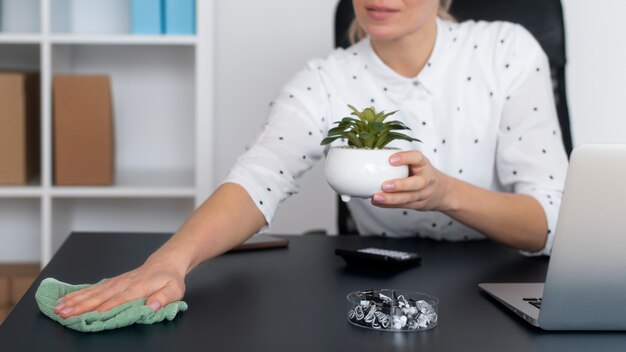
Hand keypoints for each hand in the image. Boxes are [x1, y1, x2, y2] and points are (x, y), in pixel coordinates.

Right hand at [53, 256, 185, 318]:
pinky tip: (66, 299)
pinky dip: (78, 294)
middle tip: (63, 313)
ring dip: (74, 300)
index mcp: (138, 287)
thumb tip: (151, 307)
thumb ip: (163, 299)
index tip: (88, 317)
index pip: (118, 300)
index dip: (103, 309)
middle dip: (80, 306)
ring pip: (92, 292)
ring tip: (58, 307)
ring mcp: (116, 282)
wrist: (165, 264)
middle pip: (99, 296)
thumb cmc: (170, 279)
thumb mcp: (174, 290)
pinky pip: (93, 288)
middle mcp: (123, 284)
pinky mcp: (112, 282)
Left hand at [372, 150, 454, 210]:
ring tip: (376, 197)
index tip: (391, 159)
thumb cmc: (423, 174)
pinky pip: (403, 205)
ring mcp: (423, 194)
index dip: (405, 158)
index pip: (417, 158)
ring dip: (391, 199)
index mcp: (424, 165)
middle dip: (400, 185)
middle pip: (416, 183)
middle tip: (384, 186)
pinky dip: (389, 205)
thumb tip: (373, 156)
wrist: (443, 192)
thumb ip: (402, 161)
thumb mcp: (418, 163)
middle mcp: (426, 179)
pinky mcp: (418, 205)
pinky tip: (377, 202)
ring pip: (409, 198)